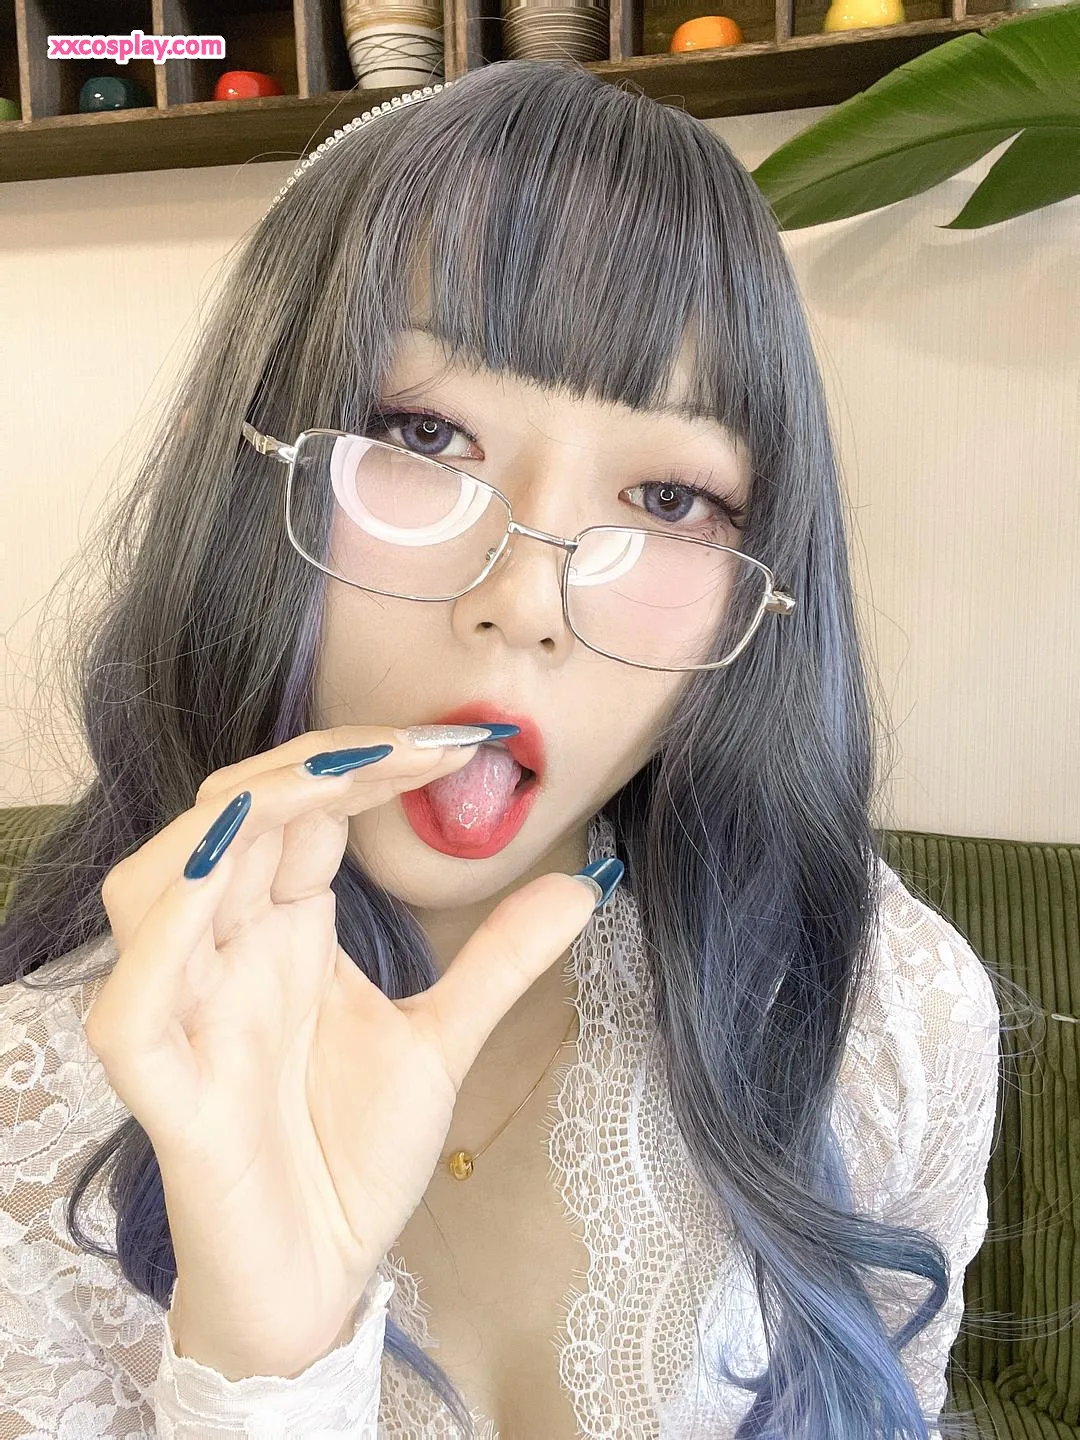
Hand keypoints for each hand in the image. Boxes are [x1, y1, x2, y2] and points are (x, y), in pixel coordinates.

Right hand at [84, 725, 609, 1379]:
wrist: (318, 1279)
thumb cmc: (353, 1155)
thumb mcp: (443, 1040)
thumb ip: (499, 958)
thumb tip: (584, 881)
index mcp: (283, 930)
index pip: (303, 809)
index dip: (368, 763)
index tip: (462, 747)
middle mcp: (225, 953)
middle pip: (228, 819)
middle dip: (312, 768)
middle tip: (416, 751)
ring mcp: (186, 1018)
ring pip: (151, 886)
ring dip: (228, 825)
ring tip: (326, 788)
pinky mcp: (165, 1091)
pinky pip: (132, 1003)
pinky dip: (164, 935)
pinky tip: (224, 877)